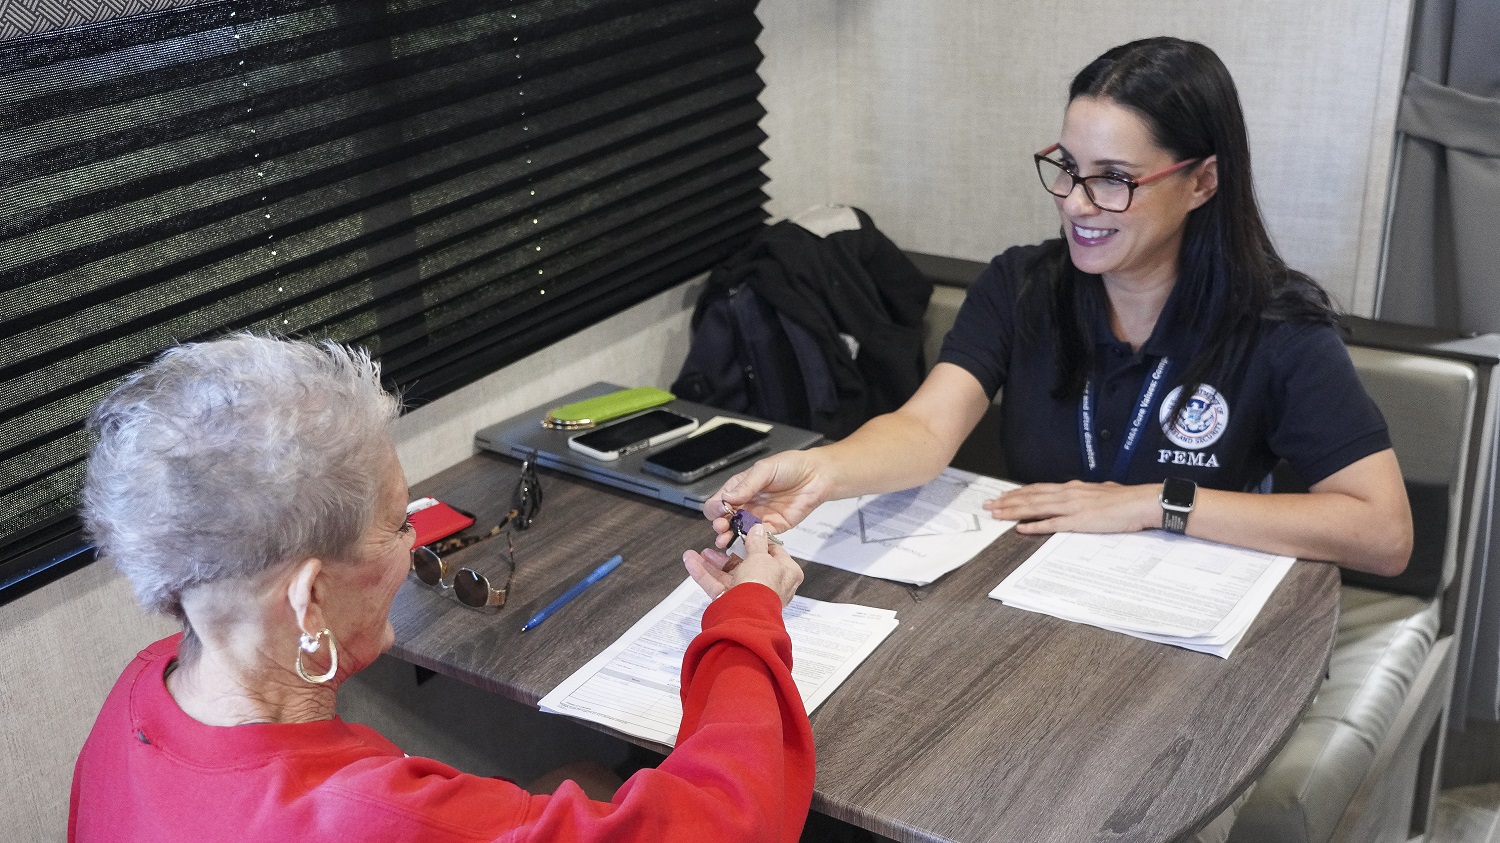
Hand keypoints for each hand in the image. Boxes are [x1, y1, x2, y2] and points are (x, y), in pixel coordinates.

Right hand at [683, 524, 802, 605]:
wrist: (746, 615)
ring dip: (713, 563)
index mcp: (786, 573)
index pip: (774, 552)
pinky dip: (704, 574)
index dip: (759, 541)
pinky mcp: (733, 603)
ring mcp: (750, 595)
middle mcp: (770, 585)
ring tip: (700, 553)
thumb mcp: (761, 557)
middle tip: (720, 542)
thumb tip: (758, 529)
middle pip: (748, 563)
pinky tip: (691, 561)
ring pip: (729, 575)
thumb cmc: (762, 587)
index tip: (745, 532)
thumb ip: (757, 541)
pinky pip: (717, 586)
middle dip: (729, 552)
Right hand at [700, 451, 830, 548]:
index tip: (719, 511)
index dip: (715, 508)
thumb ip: (746, 485)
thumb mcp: (765, 469)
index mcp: (740, 488)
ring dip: (731, 537)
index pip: (719, 501)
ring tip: (726, 540)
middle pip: (725, 519)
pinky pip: (759, 537)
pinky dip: (751, 541)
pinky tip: (747, 541)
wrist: (816, 475)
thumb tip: (726, 498)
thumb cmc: (791, 466)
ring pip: (739, 531)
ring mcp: (759, 516)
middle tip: (721, 527)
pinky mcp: (773, 527)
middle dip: (720, 525)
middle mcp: (747, 504)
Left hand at [985, 480, 1158, 535]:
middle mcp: (1068, 494)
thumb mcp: (1101, 493)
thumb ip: (1087, 497)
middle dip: (1007, 501)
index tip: (1002, 496)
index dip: (1018, 493)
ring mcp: (1073, 506)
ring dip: (1014, 511)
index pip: (1038, 489)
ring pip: (1036, 507)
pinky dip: (1035, 526)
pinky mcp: (1080, 520)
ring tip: (997, 514)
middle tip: (988, 505)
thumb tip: (1082, 498)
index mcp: (1073, 488)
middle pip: (1031, 496)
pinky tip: (1021, 528)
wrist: (1142, 502)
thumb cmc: (1126, 500)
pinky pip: (1052, 523)